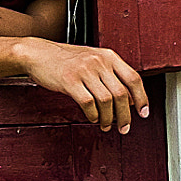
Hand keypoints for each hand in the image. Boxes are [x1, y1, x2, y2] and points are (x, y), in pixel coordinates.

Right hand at [13, 36, 149, 131]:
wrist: (37, 53)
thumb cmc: (64, 58)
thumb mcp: (92, 58)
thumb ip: (110, 73)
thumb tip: (128, 96)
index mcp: (108, 56)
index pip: (133, 78)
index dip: (142, 98)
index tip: (143, 112)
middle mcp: (99, 61)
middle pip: (121, 94)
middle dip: (126, 115)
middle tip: (124, 127)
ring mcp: (84, 71)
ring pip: (106, 101)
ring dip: (109, 118)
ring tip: (107, 125)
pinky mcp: (69, 81)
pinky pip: (88, 103)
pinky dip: (93, 115)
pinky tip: (93, 118)